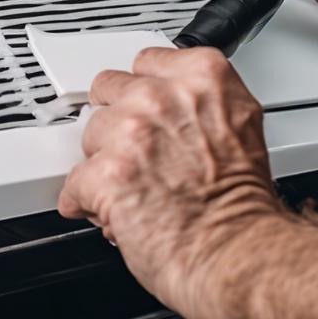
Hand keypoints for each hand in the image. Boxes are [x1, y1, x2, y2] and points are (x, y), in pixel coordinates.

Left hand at [57, 47, 277, 318]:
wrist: (239, 257)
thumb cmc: (243, 207)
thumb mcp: (240, 128)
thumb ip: (200, 104)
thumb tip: (171, 108)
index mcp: (204, 78)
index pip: (146, 61)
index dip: (143, 91)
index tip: (144, 106)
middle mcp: (164, 98)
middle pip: (109, 92)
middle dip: (118, 124)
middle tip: (139, 155)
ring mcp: (132, 133)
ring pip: (89, 136)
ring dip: (103, 164)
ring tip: (133, 190)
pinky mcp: (106, 173)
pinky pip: (74, 182)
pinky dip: (86, 202)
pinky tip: (110, 213)